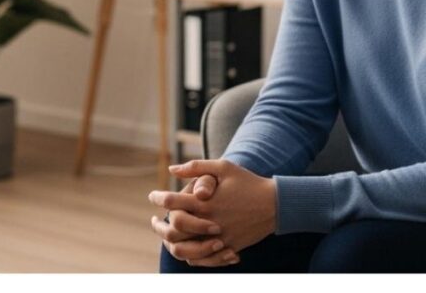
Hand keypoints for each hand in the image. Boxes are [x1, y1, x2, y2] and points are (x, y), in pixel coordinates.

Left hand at [150, 159, 277, 265]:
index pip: (172, 202)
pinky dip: (191, 256)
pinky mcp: (229, 248)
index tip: (152, 196)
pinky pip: (204, 259)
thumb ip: (196, 167)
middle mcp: (210, 222)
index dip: (157, 198)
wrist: (276, 205)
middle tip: (153, 220)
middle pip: (174, 229)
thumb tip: (171, 169)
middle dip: (159, 225)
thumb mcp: (223, 167)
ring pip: (185, 250)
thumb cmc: (248, 182)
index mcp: (206, 202)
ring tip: (166, 236)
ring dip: (171, 244)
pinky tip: (185, 246)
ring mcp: (220, 238)